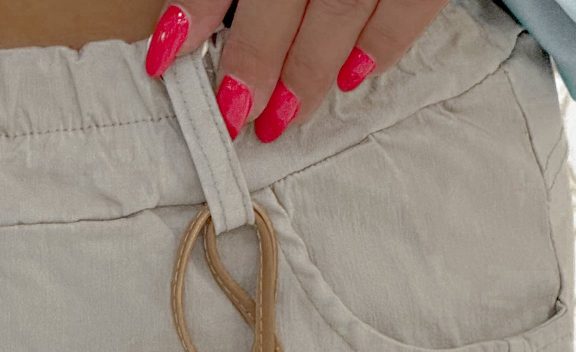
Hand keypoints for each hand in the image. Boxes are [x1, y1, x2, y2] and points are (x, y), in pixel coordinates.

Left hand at [144, 0, 448, 142]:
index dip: (195, 9)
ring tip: (282, 117)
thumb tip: (186, 18)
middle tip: (234, 113)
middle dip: (255, 60)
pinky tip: (354, 76)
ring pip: (342, 10)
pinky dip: (383, 45)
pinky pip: (410, 4)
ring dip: (309, 72)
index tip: (165, 57)